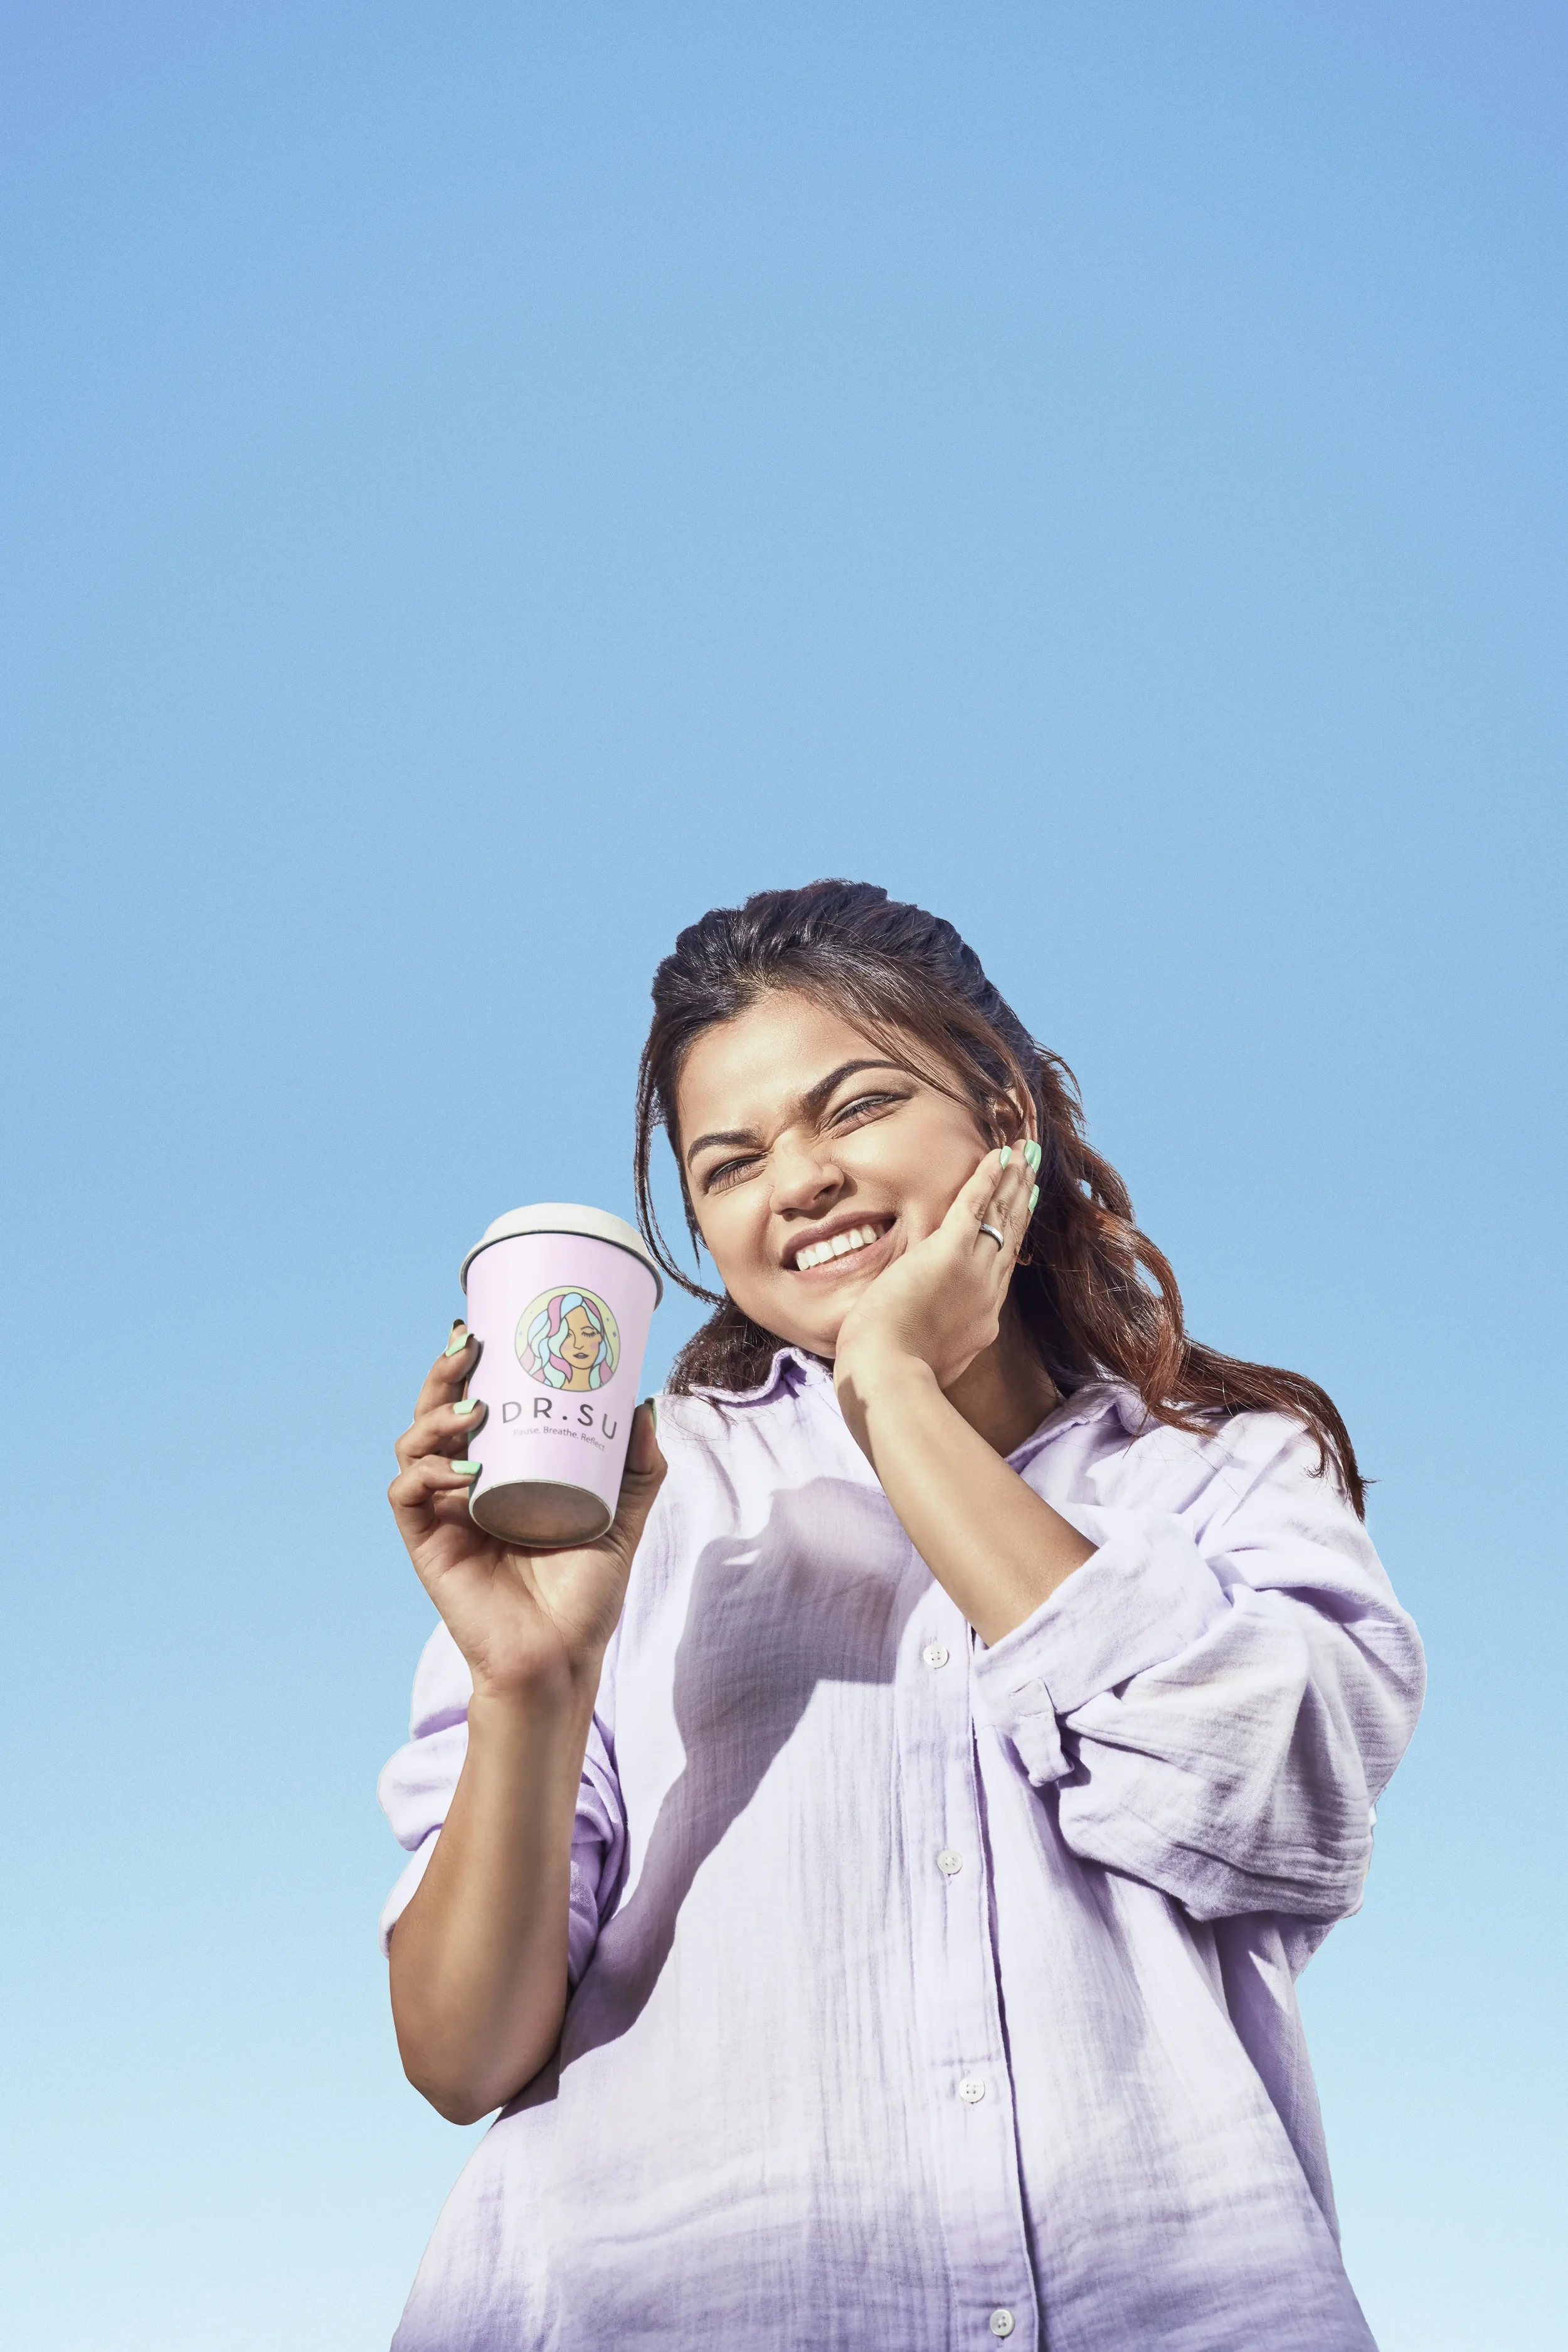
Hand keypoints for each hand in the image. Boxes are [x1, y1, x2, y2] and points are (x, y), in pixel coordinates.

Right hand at [388, 1324, 666, 1703]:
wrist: (562, 1656)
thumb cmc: (586, 1592)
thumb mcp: (624, 1515)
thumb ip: (638, 1465)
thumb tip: (644, 1402)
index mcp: (501, 1471)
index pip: (474, 1403)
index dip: (470, 1365)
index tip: (485, 1326)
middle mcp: (464, 1485)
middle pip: (435, 1412)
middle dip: (444, 1373)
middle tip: (469, 1345)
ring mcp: (443, 1513)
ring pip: (413, 1445)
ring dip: (433, 1417)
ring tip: (472, 1410)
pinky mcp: (427, 1545)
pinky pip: (407, 1495)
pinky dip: (427, 1475)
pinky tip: (463, 1472)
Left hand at [833, 1140, 1037, 1396]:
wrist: (889, 1377)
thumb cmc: (895, 1377)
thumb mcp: (933, 1364)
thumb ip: (943, 1347)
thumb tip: (938, 1343)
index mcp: (982, 1320)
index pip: (1002, 1268)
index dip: (1014, 1235)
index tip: (1023, 1212)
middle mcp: (988, 1292)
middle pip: (1010, 1235)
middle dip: (1021, 1197)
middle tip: (1032, 1168)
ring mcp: (973, 1271)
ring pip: (1000, 1216)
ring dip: (1013, 1180)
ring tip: (1024, 1153)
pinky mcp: (948, 1253)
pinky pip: (973, 1206)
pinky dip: (987, 1178)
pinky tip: (998, 1154)